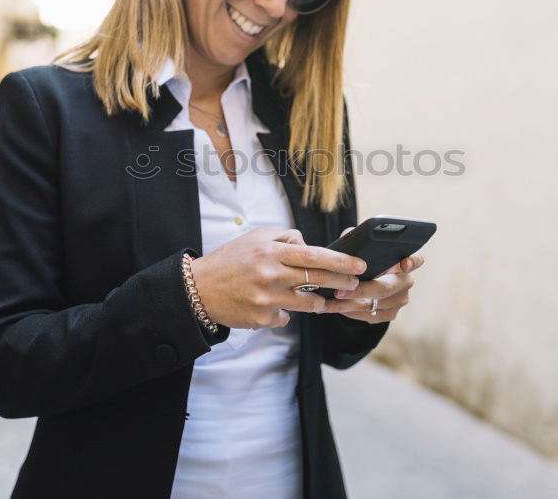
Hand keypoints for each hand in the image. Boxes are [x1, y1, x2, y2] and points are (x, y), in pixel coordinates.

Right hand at [189, 228, 366, 329]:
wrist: (198, 290)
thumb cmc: (230, 260)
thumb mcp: (255, 238)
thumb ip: (285, 238)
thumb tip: (310, 246)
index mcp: (271, 253)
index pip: (315, 255)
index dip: (341, 261)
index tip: (359, 264)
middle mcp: (271, 276)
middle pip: (318, 279)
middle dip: (343, 282)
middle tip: (355, 283)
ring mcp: (267, 300)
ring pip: (309, 303)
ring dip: (318, 300)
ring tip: (318, 296)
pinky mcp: (262, 319)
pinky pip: (287, 317)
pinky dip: (286, 311)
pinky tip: (274, 304)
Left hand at [320, 226, 423, 322]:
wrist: (361, 278)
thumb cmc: (360, 257)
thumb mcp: (358, 244)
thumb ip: (356, 238)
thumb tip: (349, 238)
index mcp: (403, 259)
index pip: (416, 260)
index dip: (412, 262)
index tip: (403, 264)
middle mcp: (406, 281)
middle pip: (386, 288)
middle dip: (360, 290)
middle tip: (338, 291)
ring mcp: (400, 300)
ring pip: (374, 305)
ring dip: (348, 304)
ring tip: (327, 301)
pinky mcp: (390, 314)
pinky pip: (370, 316)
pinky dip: (349, 312)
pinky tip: (333, 307)